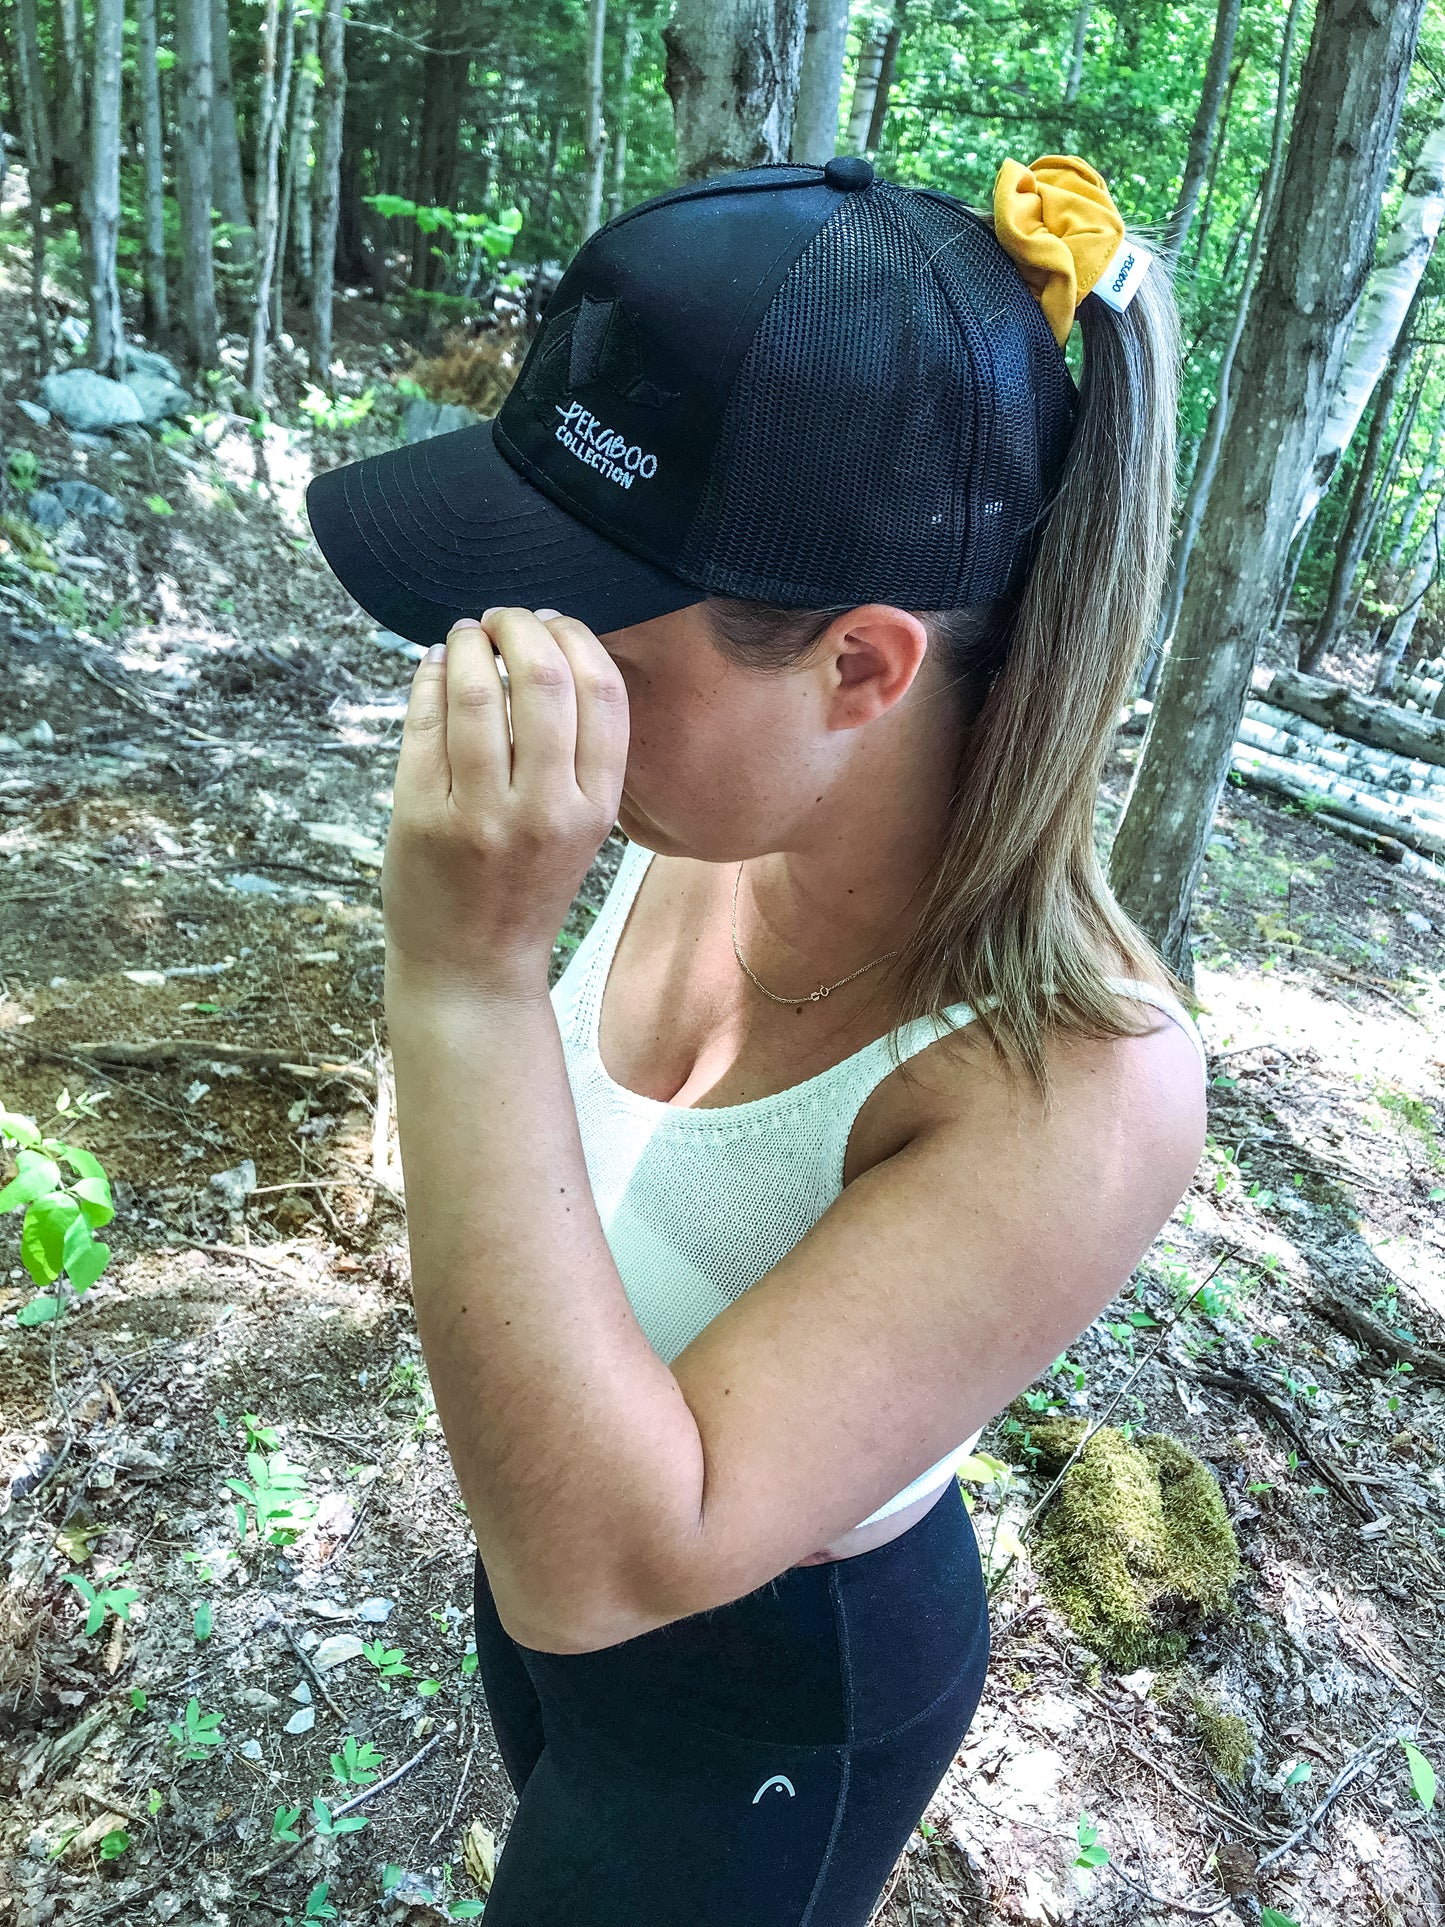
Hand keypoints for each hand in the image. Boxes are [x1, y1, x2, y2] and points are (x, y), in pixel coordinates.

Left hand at [382, 607, 629, 995]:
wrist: (473, 970)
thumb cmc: (526, 888)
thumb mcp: (581, 827)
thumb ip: (576, 753)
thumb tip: (551, 648)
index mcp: (595, 807)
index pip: (602, 691)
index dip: (575, 638)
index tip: (553, 623)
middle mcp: (545, 808)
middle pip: (542, 678)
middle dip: (519, 627)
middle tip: (501, 619)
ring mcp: (481, 813)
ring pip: (475, 691)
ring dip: (467, 644)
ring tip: (464, 635)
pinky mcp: (423, 815)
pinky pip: (424, 721)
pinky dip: (428, 677)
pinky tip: (433, 667)